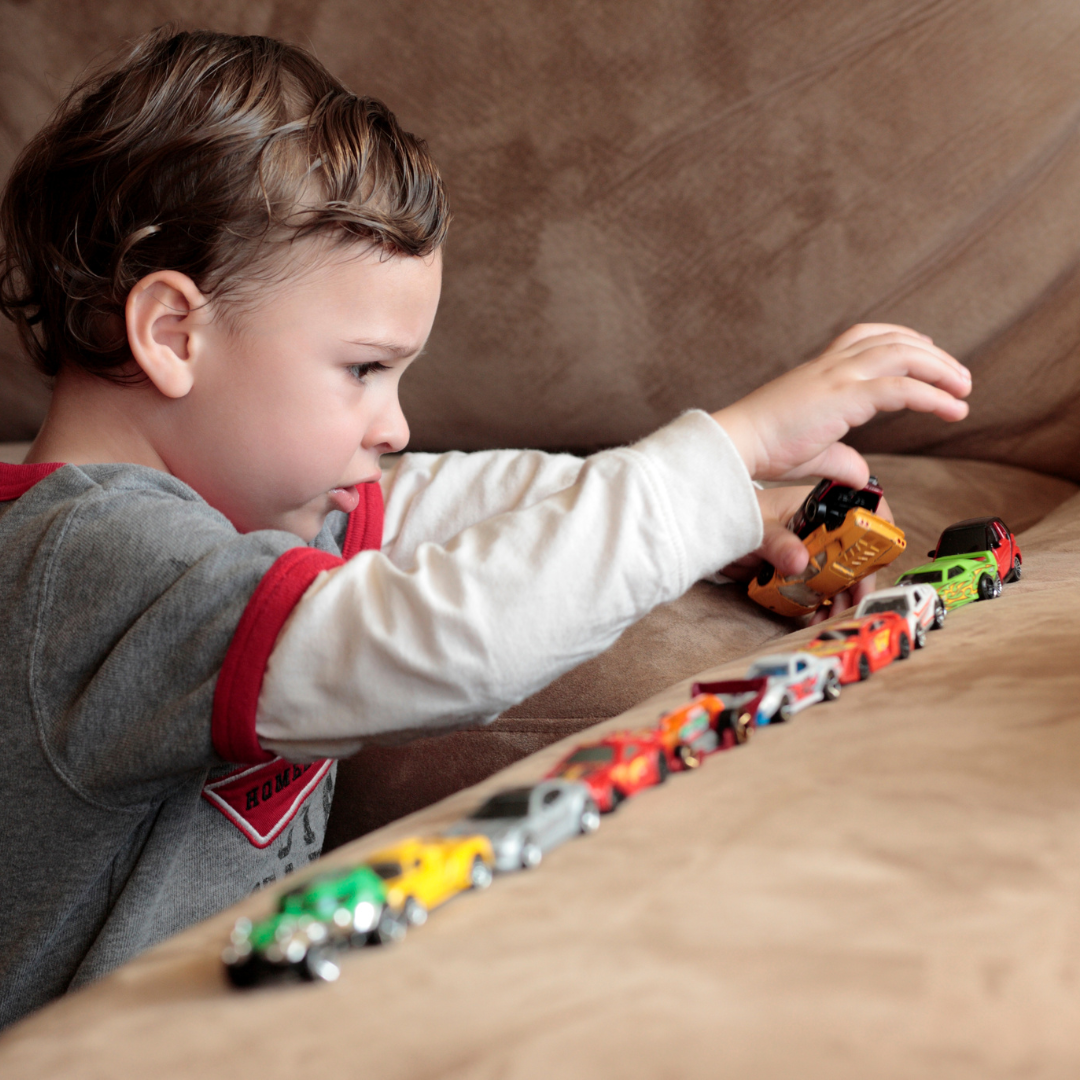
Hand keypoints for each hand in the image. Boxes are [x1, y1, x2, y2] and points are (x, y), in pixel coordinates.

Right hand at [712, 324, 970, 484]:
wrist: (736, 444)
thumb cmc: (762, 447)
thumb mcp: (811, 451)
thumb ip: (840, 458)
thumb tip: (861, 474)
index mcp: (819, 371)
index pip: (865, 337)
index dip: (901, 339)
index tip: (926, 351)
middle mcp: (830, 366)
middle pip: (893, 340)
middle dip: (933, 354)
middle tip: (959, 376)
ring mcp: (837, 377)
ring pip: (903, 355)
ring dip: (941, 369)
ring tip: (963, 389)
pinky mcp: (844, 398)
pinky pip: (901, 389)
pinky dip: (933, 396)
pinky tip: (952, 408)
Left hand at [722, 487, 895, 622]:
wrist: (711, 531)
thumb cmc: (737, 516)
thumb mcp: (757, 528)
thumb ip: (777, 543)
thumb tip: (800, 561)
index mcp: (817, 507)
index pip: (860, 515)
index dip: (875, 535)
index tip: (878, 561)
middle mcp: (819, 529)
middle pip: (854, 554)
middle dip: (858, 580)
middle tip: (853, 604)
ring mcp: (810, 550)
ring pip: (838, 575)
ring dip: (840, 597)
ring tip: (831, 617)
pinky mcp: (798, 570)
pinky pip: (818, 588)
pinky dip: (820, 604)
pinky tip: (816, 618)